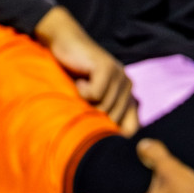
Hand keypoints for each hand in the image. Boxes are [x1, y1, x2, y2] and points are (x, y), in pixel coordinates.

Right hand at [36, 6, 137, 133]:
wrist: (63, 43)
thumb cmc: (72, 76)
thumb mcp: (87, 102)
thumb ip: (99, 118)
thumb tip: (106, 150)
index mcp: (127, 97)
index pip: (130, 129)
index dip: (112, 135)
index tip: (92, 131)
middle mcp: (128, 86)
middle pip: (113, 120)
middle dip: (91, 118)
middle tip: (79, 102)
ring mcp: (120, 76)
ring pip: (104, 108)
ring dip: (84, 103)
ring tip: (78, 89)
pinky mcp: (107, 67)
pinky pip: (95, 95)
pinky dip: (81, 92)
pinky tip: (79, 81)